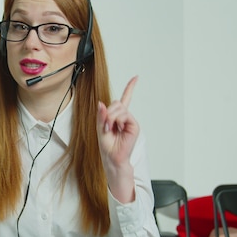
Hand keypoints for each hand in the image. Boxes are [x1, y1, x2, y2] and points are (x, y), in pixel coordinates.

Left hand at [96, 76, 139, 202]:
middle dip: (108, 113)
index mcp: (116, 116)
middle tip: (106, 126)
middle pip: (116, 103)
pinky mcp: (134, 125)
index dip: (130, 88)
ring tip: (111, 129)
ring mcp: (130, 121)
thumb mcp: (100, 129)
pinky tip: (118, 129)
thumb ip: (101, 116)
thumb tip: (101, 103)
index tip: (136, 77)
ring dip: (111, 118)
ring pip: (119, 108)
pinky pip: (125, 115)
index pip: (124, 99)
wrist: (113, 158)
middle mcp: (124, 117)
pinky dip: (118, 120)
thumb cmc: (107, 146)